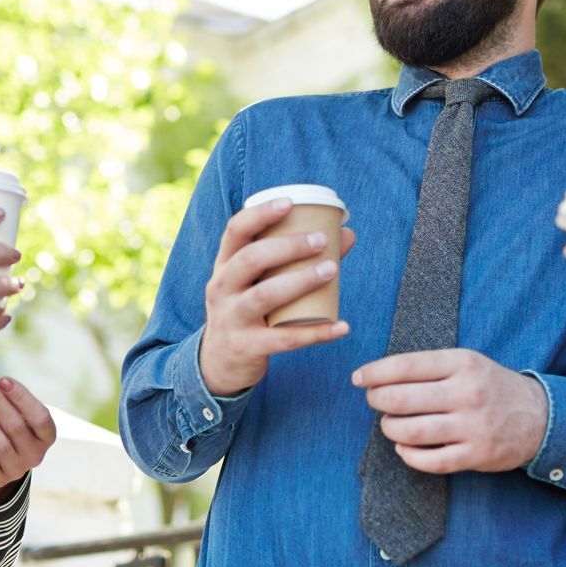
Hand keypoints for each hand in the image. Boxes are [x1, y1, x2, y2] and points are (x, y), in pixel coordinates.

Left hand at [0, 373, 56, 500]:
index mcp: (46, 436)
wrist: (3, 467)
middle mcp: (35, 454)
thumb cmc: (12, 430)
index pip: (39, 416)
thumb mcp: (19, 416)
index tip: (3, 380)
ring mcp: (16, 469)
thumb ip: (9, 400)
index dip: (22, 398)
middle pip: (15, 426)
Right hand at [198, 199, 356, 396]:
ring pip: (265, 295)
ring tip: (331, 270)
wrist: (219, 362)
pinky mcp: (246, 347)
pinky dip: (315, 333)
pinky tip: (340, 326)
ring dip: (301, 280)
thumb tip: (346, 234)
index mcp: (224, 265)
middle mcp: (222, 287)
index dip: (261, 214)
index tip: (290, 204)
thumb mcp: (257, 282)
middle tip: (321, 240)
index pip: (236, 231)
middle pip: (251, 259)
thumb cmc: (247, 309)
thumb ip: (295, 259)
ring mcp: (231, 318)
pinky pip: (283, 339)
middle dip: (288, 246)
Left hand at [350, 349, 548, 472]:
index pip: (405, 366)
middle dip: (377, 401)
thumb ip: (429, 367)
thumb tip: (379, 376)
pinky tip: (404, 448)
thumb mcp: (468, 362)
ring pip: (411, 432)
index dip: (374, 372)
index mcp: (462, 363)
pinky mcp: (476, 455)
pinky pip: (430, 461)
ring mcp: (472, 426)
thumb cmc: (490, 387)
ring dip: (390, 429)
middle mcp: (467, 393)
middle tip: (374, 401)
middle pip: (402, 399)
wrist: (539, 416)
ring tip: (389, 424)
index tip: (358, 378)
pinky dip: (409, 456)